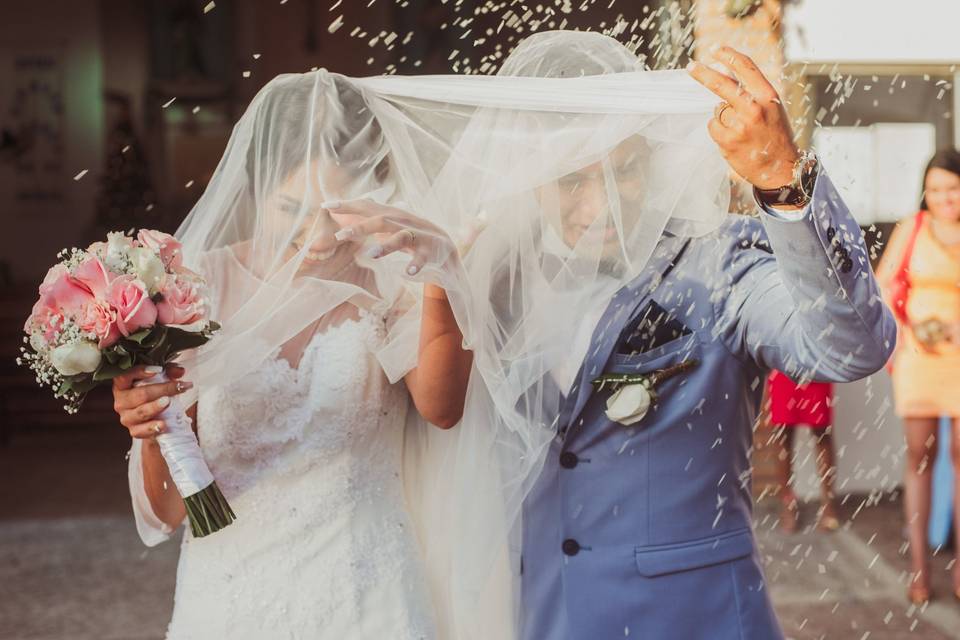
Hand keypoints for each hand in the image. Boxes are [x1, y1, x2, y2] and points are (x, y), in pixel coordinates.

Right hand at [112, 365, 191, 438]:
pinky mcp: (135, 431)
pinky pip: (142, 431)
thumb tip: (180, 371)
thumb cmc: (155, 394)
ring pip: (141, 412)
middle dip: (161, 390)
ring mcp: (127, 418)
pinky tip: (163, 424)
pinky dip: (153, 427)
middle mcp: (121, 402)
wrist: (156, 418)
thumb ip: (169, 372)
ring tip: (168, 402)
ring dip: (156, 407)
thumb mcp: (160, 379)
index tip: (158, 370)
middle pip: (140, 395)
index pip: (124, 377)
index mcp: (122, 386)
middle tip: (177, 387)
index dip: (139, 372)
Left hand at [325, 198, 458, 277]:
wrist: (444, 246)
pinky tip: (408, 273)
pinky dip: (415, 265)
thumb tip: (342, 212)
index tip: (326, 204)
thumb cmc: (411, 235)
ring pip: (400, 237)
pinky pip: (421, 258)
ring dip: (386, 246)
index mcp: (391, 214)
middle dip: (360, 227)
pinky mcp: (429, 250)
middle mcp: (402, 222)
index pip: (366, 207)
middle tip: (339, 235)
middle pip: (380, 220)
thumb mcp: (389, 225)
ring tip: (370, 254)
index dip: (347, 205)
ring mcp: (417, 236)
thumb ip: (369, 218)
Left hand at [687, 47, 798, 189]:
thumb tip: (723, 74)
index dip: (729, 56)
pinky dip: (719, 132)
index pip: (746, 68)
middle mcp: (754, 108)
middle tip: (691, 66)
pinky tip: (734, 140)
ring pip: (718, 110)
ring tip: (741, 131)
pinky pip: (713, 127)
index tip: (716, 49)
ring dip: (723, 118)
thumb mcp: (771, 108)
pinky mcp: (728, 141)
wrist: (781, 169)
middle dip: (703, 74)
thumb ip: (750, 92)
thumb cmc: (774, 136)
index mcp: (768, 96)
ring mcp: (740, 125)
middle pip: (722, 84)